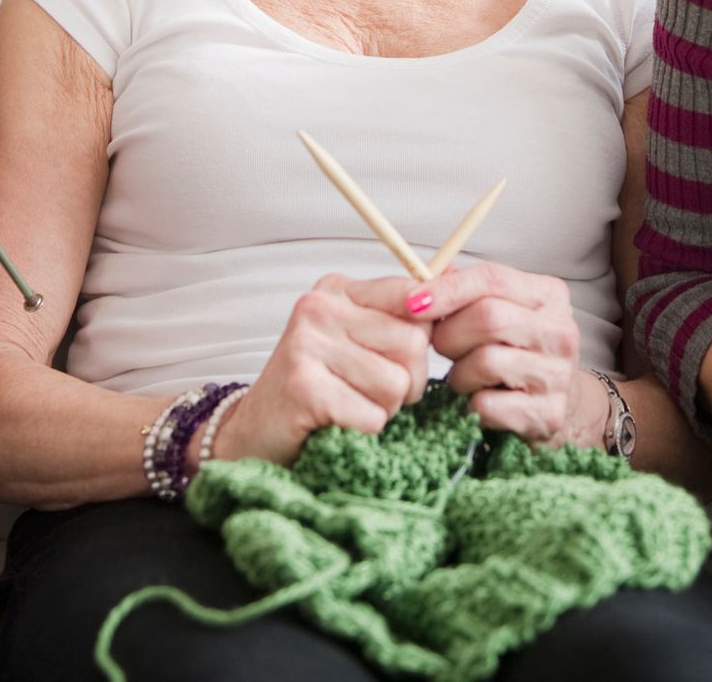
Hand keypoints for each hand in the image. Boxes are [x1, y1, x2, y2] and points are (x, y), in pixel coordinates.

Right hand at [213, 274, 430, 465]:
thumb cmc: (318, 387)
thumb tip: (456, 278)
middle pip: (413, 344)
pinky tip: (335, 424)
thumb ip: (398, 316)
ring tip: (348, 406)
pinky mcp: (304, 387)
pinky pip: (372, 416)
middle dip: (407, 381)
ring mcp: (307, 345)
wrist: (255, 432)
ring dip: (383, 410)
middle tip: (370, 392)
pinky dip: (363, 430)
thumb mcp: (356, 338)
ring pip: (397, 384)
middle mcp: (320, 308)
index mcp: (338, 290)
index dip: (423, 337)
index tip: (405, 358)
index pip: (413, 297)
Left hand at [413, 263, 582, 445]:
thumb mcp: (498, 309)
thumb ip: (465, 289)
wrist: (552, 404)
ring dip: (459, 374)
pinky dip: (471, 403)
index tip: (413, 303)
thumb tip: (425, 275)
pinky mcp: (549, 414)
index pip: (493, 279)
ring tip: (464, 376)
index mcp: (548, 295)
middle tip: (442, 347)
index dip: (448, 290)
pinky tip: (480, 399)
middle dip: (450, 334)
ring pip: (486, 362)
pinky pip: (487, 405)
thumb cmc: (514, 350)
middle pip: (489, 318)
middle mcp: (561, 331)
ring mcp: (559, 374)